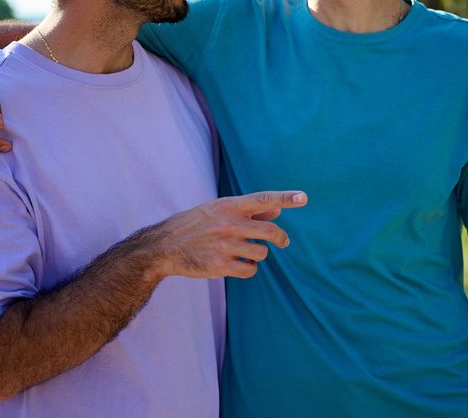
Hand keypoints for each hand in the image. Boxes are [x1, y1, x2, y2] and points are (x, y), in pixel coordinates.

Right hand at [152, 191, 307, 278]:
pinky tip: (236, 264)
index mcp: (229, 206)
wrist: (164, 246)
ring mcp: (225, 245)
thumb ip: (249, 211)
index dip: (285, 198)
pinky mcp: (220, 266)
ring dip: (258, 255)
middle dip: (280, 238)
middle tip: (283, 241)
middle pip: (270, 231)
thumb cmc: (195, 224)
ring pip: (261, 253)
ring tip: (244, 252)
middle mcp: (228, 224)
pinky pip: (250, 270)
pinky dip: (248, 268)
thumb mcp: (218, 210)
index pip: (263, 199)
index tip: (303, 198)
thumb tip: (278, 211)